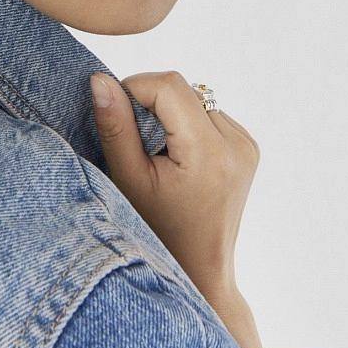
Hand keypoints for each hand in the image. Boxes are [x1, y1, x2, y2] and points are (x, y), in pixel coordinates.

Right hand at [90, 71, 264, 347]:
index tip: (117, 116)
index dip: (134, 88)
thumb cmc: (157, 230)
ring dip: (167, 112)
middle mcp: (236, 143)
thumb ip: (115, 125)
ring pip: (193, 97)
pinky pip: (206, 112)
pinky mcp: (247, 147)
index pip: (168, 86)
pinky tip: (176, 155)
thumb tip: (100, 79)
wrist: (198, 268)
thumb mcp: (128, 178)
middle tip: (135, 140)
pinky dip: (184, 122)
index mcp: (209, 152)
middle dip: (149, 102)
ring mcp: (245, 144)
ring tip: (156, 152)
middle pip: (182, 89)